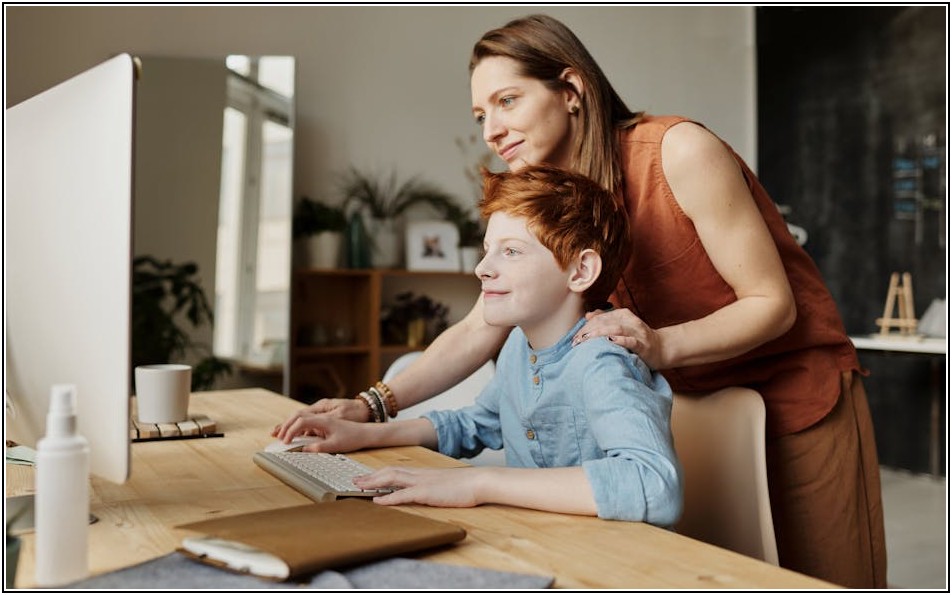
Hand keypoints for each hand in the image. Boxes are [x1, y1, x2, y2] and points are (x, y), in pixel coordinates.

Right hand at [270, 411, 368, 452]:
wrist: (366, 432)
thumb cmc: (353, 437)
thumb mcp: (336, 445)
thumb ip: (319, 447)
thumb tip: (304, 450)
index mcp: (324, 419)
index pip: (301, 421)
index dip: (291, 430)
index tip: (285, 441)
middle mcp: (322, 415)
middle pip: (298, 416)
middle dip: (285, 425)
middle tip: (275, 436)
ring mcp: (322, 417)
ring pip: (301, 417)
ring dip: (290, 425)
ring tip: (278, 434)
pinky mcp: (323, 422)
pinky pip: (307, 422)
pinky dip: (297, 427)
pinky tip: (292, 434)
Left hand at [354, 466, 485, 507]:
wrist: (479, 481)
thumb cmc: (466, 485)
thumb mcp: (445, 484)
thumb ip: (433, 485)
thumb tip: (426, 490)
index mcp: (423, 473)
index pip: (396, 470)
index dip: (380, 473)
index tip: (367, 476)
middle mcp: (419, 474)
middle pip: (389, 472)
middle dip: (371, 476)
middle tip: (355, 481)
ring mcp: (422, 482)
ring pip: (392, 478)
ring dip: (373, 482)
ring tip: (359, 487)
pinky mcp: (426, 492)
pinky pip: (403, 494)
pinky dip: (388, 498)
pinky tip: (377, 501)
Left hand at [573, 308, 665, 368]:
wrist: (662, 348)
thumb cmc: (637, 338)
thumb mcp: (622, 326)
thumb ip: (606, 319)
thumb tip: (588, 315)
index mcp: (623, 314)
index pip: (600, 317)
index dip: (586, 326)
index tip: (575, 338)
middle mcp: (630, 321)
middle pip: (606, 322)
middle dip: (589, 331)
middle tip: (576, 341)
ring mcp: (637, 333)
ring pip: (616, 329)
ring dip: (599, 334)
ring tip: (586, 340)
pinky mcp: (643, 345)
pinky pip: (631, 341)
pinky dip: (620, 340)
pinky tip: (610, 341)